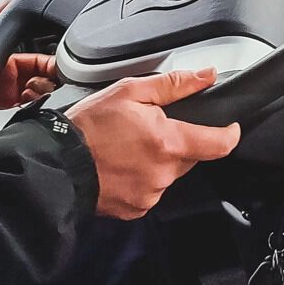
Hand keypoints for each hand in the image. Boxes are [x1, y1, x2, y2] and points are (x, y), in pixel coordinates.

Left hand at [0, 3, 60, 130]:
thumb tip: (11, 2)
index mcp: (3, 64)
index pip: (39, 62)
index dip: (51, 64)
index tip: (60, 67)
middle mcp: (6, 86)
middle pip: (43, 84)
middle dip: (51, 84)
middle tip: (52, 84)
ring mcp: (4, 107)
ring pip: (39, 103)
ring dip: (44, 100)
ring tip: (38, 98)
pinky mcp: (0, 125)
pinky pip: (27, 120)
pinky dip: (34, 116)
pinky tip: (31, 111)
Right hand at [66, 68, 241, 219]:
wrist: (54, 163)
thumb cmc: (87, 126)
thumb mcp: (129, 91)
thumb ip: (174, 84)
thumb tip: (206, 76)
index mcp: (168, 143)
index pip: (219, 144)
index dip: (229, 133)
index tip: (229, 127)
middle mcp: (163, 173)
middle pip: (190, 156)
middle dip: (178, 141)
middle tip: (149, 130)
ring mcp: (149, 194)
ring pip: (169, 174)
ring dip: (158, 161)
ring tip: (128, 148)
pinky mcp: (136, 209)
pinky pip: (150, 191)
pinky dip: (142, 178)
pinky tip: (121, 166)